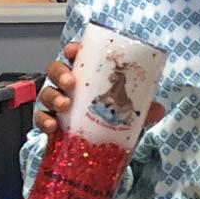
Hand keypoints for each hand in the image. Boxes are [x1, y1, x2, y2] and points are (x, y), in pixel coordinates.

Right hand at [35, 41, 164, 134]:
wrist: (103, 148)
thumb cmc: (113, 120)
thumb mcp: (130, 113)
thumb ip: (143, 109)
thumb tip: (158, 109)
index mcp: (88, 76)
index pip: (77, 56)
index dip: (73, 50)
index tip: (74, 51)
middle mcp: (70, 87)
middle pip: (56, 70)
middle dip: (60, 73)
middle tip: (71, 83)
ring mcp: (58, 104)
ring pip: (47, 92)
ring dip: (53, 96)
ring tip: (65, 105)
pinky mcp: (51, 123)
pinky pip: (41, 118)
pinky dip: (44, 121)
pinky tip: (53, 127)